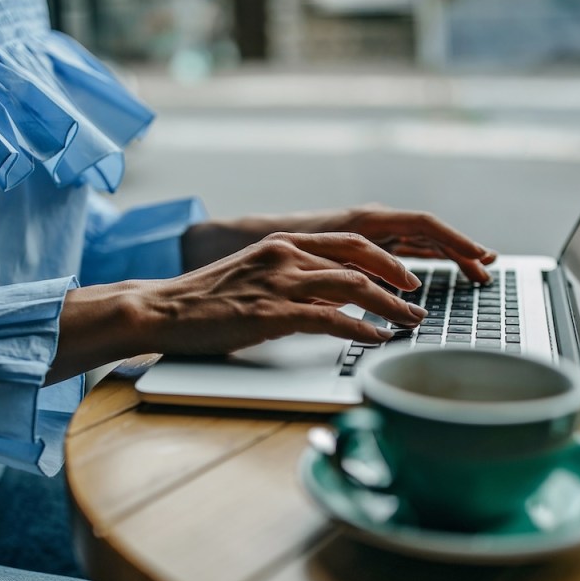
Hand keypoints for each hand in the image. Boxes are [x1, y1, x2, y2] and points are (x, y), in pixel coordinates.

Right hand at [143, 231, 426, 354]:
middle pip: (360, 259)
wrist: (162, 309)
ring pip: (353, 287)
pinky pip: (331, 319)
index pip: (349, 242)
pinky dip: (361, 329)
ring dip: (389, 306)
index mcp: (283, 243)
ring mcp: (280, 283)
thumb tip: (335, 300)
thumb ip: (295, 282)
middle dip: (397, 278)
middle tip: (417, 298)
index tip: (405, 275)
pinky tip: (377, 338)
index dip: (384, 258)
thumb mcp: (255, 277)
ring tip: (409, 322)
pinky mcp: (273, 314)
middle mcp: (286, 255)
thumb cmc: (204, 300)